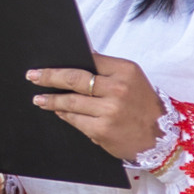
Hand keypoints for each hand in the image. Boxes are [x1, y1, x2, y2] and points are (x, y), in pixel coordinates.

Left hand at [27, 53, 163, 161]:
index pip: (89, 59)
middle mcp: (117, 88)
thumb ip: (107, 69)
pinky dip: (63, 114)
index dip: (66, 60)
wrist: (160, 137)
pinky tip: (57, 111)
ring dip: (51, 99)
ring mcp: (109, 110)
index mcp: (126, 70)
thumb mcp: (133, 80)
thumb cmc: (143, 106)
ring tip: (39, 98)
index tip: (48, 60)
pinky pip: (75, 119)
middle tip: (33, 76)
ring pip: (71, 101)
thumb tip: (80, 56)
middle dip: (49, 76)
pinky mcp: (102, 129)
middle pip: (74, 78)